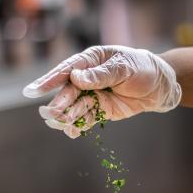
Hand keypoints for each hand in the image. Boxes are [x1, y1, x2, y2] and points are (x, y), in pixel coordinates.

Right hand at [22, 45, 181, 137]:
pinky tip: (72, 132)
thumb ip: (102, 74)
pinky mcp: (99, 108)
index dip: (49, 80)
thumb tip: (77, 78)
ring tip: (61, 124)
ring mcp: (92, 93)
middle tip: (51, 114)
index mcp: (91, 60)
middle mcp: (87, 77)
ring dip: (66, 115)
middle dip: (59, 102)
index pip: (67, 69)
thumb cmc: (142, 69)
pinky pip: (84, 118)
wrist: (159, 87)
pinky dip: (77, 125)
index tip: (33, 90)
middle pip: (67, 90)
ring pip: (73, 106)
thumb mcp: (125, 68)